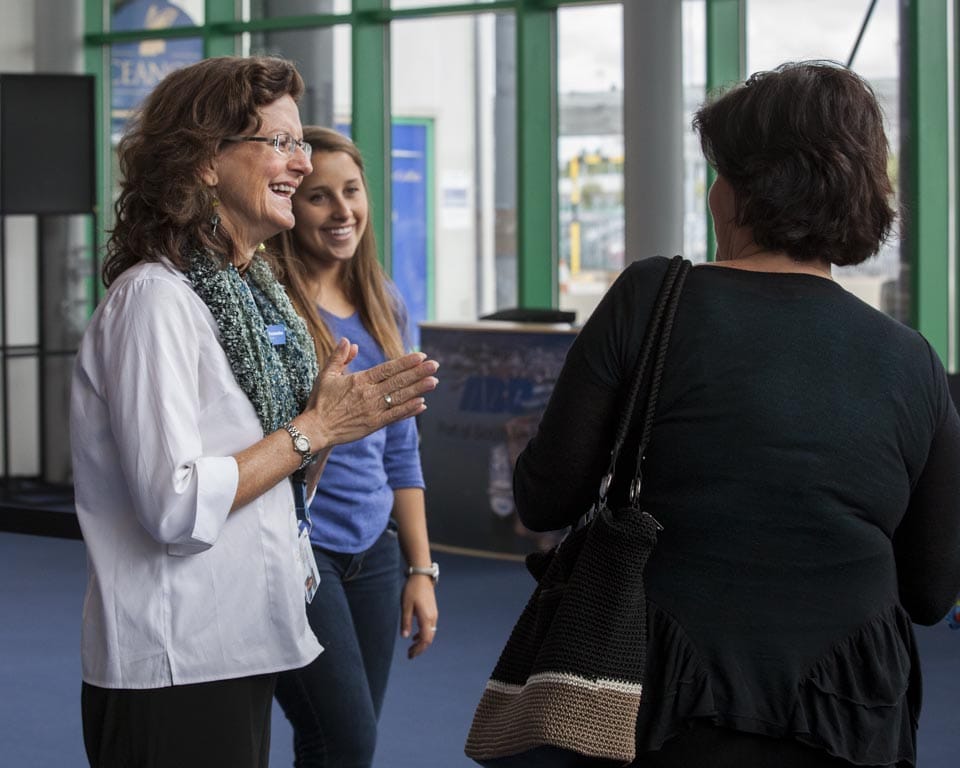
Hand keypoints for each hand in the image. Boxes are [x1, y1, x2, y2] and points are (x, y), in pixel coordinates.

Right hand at [300, 337, 437, 449]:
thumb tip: (350, 342)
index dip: (405, 363)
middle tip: (435, 366)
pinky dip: (409, 410)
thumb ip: (339, 357)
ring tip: (434, 382)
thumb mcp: (326, 375)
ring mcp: (373, 410)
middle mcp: (369, 394)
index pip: (387, 369)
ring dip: (418, 389)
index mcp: (360, 380)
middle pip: (398, 381)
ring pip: (400, 398)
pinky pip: (395, 416)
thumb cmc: (320, 401)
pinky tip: (422, 404)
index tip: (420, 357)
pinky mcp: (374, 425)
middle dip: (418, 373)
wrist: (315, 429)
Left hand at [401, 574, 437, 658]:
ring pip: (430, 633)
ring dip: (422, 642)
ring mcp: (433, 614)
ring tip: (412, 647)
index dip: (418, 649)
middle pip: (429, 639)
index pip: (425, 639)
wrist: (422, 576)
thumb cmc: (412, 589)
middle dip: (420, 648)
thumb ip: (406, 622)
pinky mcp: (432, 611)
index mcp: (426, 618)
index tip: (410, 655)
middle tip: (410, 655)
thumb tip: (405, 637)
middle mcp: (432, 618)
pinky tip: (415, 636)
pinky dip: (423, 634)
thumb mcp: (405, 606)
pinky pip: (430, 627)